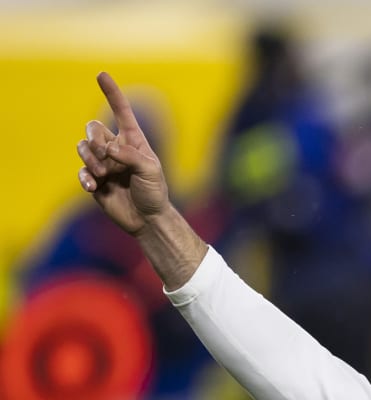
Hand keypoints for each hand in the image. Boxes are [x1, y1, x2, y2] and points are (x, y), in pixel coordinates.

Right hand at [76, 72, 170, 235]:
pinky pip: (81, 171)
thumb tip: (107, 148)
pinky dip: (85, 178)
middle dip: (95, 140)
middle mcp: (116, 148)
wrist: (147, 218)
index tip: (101, 74)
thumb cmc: (154, 192)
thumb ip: (130, 155)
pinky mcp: (94, 180)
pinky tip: (94, 188)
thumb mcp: (150, 171)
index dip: (112, 93)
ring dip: (90, 160)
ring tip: (103, 175)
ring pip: (83, 148)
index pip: (121, 111)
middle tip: (106, 157)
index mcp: (133, 140)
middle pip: (93, 129)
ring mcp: (103, 163)